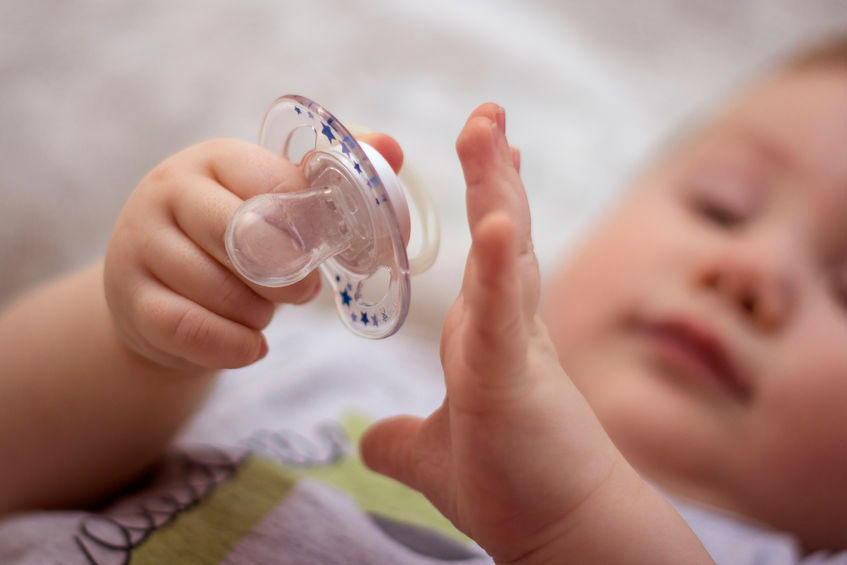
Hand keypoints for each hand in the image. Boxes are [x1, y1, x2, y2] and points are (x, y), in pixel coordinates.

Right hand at [105, 135, 402, 368]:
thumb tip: (390, 148)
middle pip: (240, 235)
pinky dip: (236, 345)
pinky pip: (193, 330)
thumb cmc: (231, 240)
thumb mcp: (271, 202)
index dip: (307, 224)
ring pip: (220, 289)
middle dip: (285, 273)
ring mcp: (140, 245)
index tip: (323, 248)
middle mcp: (168, 191)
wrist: (158, 292)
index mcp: (214, 159)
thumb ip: (329, 178)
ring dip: (260, 314)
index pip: (270, 182)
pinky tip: (253, 345)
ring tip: (265, 311)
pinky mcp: (131, 300)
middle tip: (303, 288)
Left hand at [361, 105, 624, 561]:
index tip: (493, 155)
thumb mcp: (436, 455)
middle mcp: (509, 329)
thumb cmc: (514, 486)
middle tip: (487, 115)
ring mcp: (515, 348)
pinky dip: (499, 267)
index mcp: (491, 337)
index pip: (492, 254)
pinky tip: (494, 221)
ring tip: (488, 129)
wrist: (559, 534)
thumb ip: (402, 438)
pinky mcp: (514, 379)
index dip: (493, 201)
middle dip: (494, 172)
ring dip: (497, 189)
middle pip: (504, 234)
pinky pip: (502, 315)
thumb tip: (367, 438)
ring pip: (508, 254)